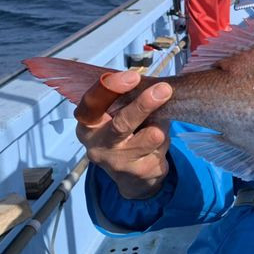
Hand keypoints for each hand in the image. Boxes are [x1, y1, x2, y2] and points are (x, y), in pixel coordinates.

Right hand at [75, 70, 172, 198]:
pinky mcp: (141, 173)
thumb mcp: (116, 116)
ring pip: (152, 135)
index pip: (91, 105)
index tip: (133, 75)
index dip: (110, 88)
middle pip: (121, 125)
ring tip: (156, 125)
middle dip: (143, 105)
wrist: (130, 178)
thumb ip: (126, 100)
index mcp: (88, 126)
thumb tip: (153, 85)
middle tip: (164, 89)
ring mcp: (119, 163)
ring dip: (161, 125)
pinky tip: (156, 146)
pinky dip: (165, 140)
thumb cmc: (123, 134)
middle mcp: (98, 147)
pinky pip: (163, 148)